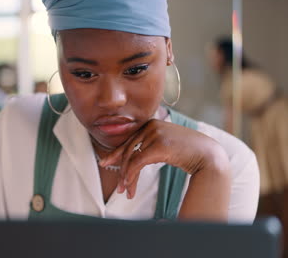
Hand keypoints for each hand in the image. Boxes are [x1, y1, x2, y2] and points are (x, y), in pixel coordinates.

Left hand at [99, 119, 230, 220]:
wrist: (209, 155)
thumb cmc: (188, 152)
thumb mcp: (165, 145)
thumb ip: (149, 146)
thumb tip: (132, 160)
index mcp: (151, 123)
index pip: (129, 141)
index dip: (116, 154)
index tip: (105, 163)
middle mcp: (151, 126)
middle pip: (128, 150)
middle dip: (121, 170)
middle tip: (119, 187)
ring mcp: (155, 134)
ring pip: (131, 158)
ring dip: (126, 177)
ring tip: (125, 191)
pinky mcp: (159, 145)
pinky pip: (137, 162)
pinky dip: (131, 175)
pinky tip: (130, 186)